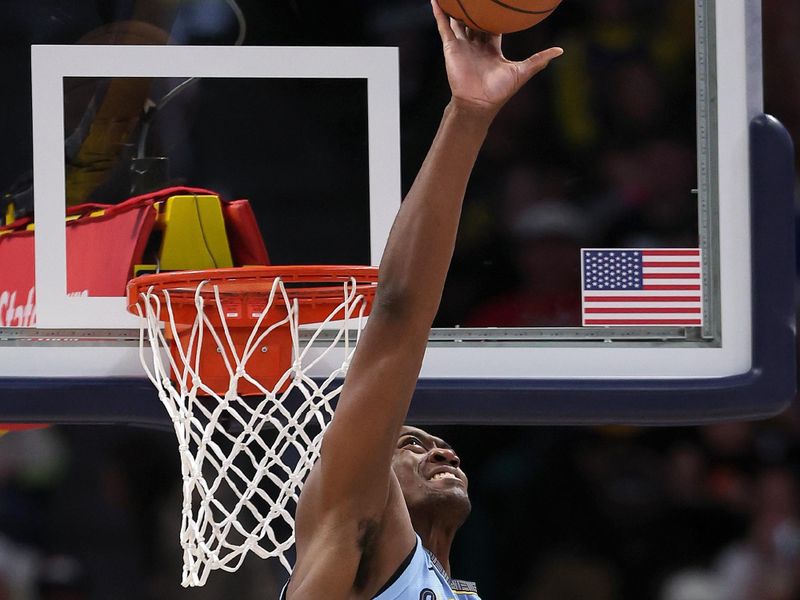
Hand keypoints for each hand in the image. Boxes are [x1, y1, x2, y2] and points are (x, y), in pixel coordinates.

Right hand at [431, 0, 562, 118]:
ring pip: (458, 21)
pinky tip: (436, 0)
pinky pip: (444, 27)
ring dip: (456, 8)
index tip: (496, 2)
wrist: (479, 103)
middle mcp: (476, 45)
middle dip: (475, 9)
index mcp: (491, 48)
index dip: (494, 14)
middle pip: (475, 22)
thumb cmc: (500, 91)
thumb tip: (560, 51)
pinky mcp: (451, 48)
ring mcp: (462, 46)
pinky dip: (440, 14)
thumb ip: (539, 59)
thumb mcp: (522, 71)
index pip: (493, 26)